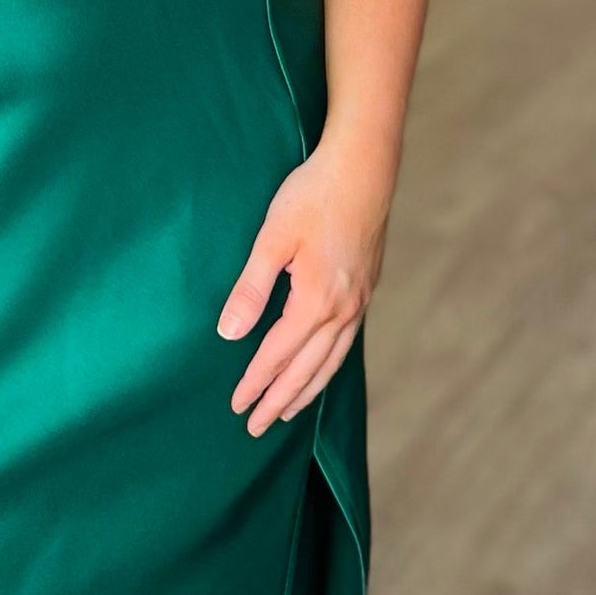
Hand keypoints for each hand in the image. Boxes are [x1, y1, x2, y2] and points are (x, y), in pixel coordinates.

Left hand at [217, 138, 391, 436]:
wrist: (364, 167)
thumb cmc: (313, 196)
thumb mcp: (272, 239)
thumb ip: (250, 289)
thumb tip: (229, 334)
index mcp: (317, 301)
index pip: (278, 355)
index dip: (255, 383)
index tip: (237, 406)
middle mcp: (343, 310)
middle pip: (307, 369)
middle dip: (279, 399)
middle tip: (255, 427)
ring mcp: (359, 301)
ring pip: (331, 361)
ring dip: (307, 390)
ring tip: (287, 411)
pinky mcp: (366, 288)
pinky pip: (346, 343)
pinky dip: (329, 365)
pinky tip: (320, 367)